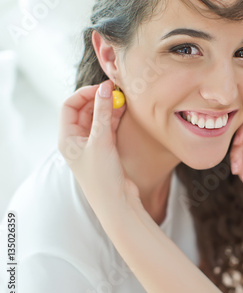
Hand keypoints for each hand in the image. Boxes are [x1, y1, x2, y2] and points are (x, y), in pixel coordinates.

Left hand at [58, 80, 140, 213]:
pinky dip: (115, 117)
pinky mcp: (105, 150)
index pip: (69, 106)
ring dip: (108, 107)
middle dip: (98, 99)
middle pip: (83, 110)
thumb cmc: (103, 177)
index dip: (85, 94)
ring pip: (97, 118)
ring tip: (124, 98)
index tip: (103, 88)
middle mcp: (76, 141)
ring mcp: (91, 145)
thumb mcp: (101, 142)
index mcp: (66, 138)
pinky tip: (125, 110)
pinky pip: (107, 127)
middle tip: (116, 90)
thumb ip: (102, 113)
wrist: (117, 203)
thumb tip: (104, 89)